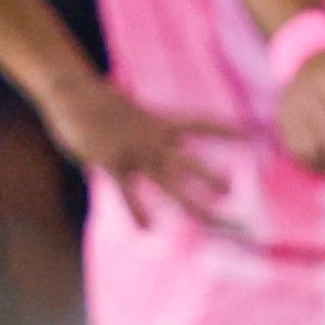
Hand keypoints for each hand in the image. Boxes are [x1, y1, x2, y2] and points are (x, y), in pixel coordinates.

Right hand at [36, 71, 233, 226]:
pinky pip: (128, 193)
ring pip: (170, 182)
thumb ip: (137, 130)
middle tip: (235, 195)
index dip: (225, 130)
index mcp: (159, 124)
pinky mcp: (113, 164)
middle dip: (213, 180)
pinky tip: (147, 230)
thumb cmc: (97, 103)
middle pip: (191, 165)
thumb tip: (134, 129)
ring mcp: (136, 154)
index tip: (251, 134)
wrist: (73, 94)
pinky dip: (137, 211)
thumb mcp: (127, 113)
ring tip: (217, 209)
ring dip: (193, 197)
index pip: (201, 125)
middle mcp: (154, 141)